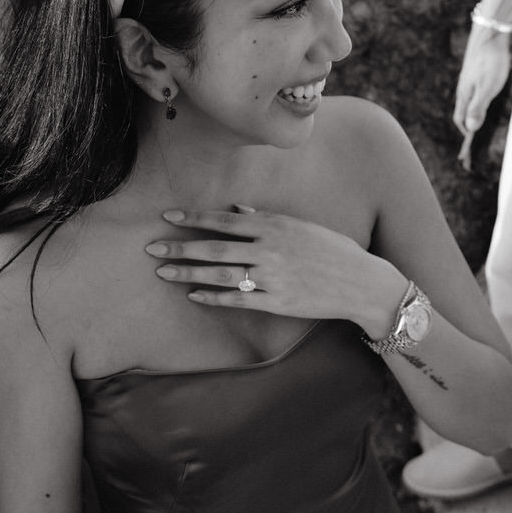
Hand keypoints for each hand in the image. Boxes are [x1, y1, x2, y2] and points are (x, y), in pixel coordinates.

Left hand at [145, 206, 399, 330]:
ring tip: (163, 272)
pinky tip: (194, 295)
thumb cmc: (332, 250)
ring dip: (189, 272)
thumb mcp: (301, 225)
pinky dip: (214, 297)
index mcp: (275, 226)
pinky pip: (239, 299)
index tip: (167, 217)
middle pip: (215, 247)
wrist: (361, 282)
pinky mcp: (277, 302)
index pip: (224, 220)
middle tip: (151, 248)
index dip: (193, 218)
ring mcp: (273, 277)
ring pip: (221, 274)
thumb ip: (266, 218)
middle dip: (180, 247)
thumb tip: (236, 210)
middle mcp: (270, 250)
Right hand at [452, 30, 511, 136]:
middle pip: (462, 110)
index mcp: (464, 94)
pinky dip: (476, 101)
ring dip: (471, 112)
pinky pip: (473, 91)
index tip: (469, 144)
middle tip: (473, 138)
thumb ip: (478, 108)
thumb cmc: (491, 63)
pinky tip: (484, 98)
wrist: (490, 36)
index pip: (460, 119)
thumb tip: (471, 129)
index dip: (464, 132)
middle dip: (467, 124)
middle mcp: (463, 88)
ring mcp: (468, 79)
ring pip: (467, 100)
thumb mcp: (487, 89)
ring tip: (478, 122)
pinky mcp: (475, 71)